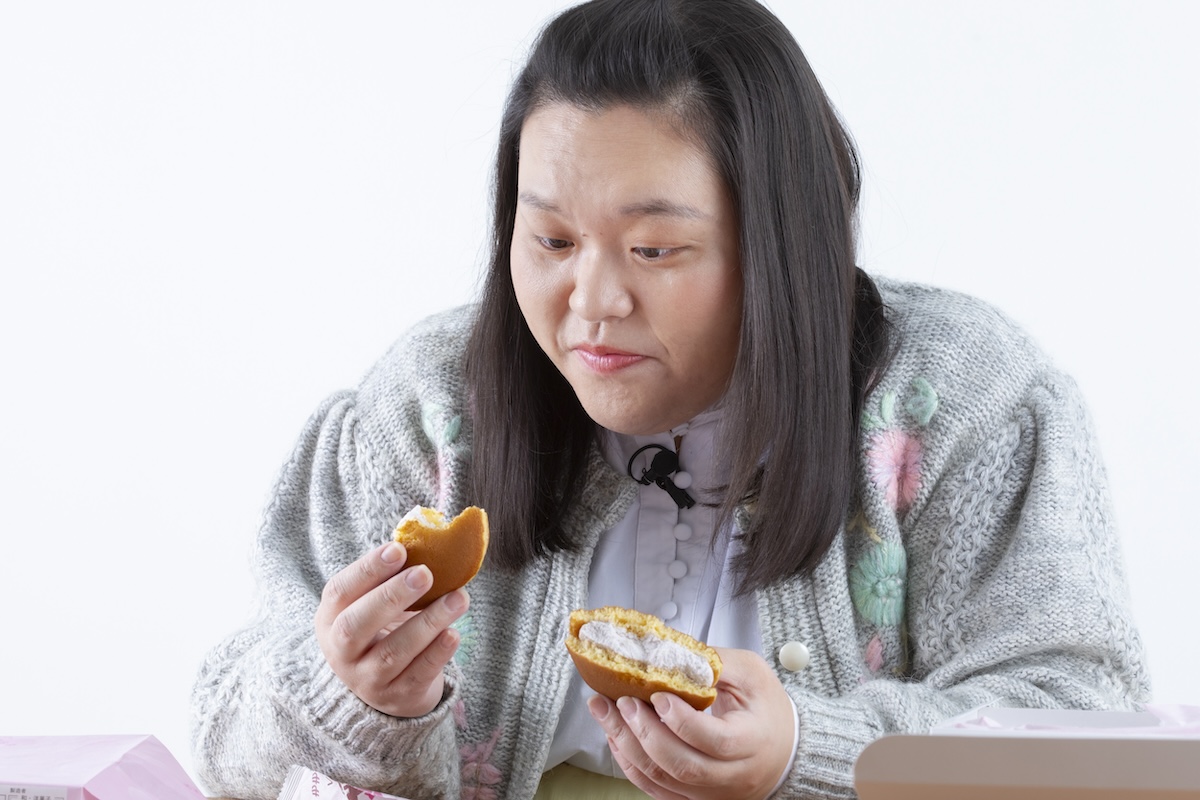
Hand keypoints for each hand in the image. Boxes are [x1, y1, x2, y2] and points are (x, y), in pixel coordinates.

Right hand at [314, 541, 468, 716]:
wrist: (387, 688)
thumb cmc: (382, 630)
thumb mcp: (373, 605)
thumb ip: (391, 578)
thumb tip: (425, 539)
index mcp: (330, 620)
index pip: (340, 592)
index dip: (367, 570)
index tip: (398, 549)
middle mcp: (342, 653)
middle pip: (355, 626)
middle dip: (390, 597)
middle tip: (424, 573)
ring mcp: (367, 680)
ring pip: (393, 653)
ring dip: (428, 623)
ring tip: (458, 598)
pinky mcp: (398, 698)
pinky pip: (417, 676)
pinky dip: (437, 654)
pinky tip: (454, 633)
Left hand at [588, 648, 794, 799]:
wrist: (785, 752)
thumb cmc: (768, 709)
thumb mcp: (752, 674)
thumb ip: (715, 662)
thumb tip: (671, 650)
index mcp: (752, 741)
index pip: (714, 740)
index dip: (681, 720)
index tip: (657, 694)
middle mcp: (732, 775)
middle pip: (682, 765)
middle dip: (643, 732)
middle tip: (621, 701)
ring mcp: (712, 793)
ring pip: (663, 780)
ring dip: (627, 746)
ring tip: (604, 712)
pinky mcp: (695, 798)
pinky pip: (656, 789)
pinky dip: (631, 764)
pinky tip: (616, 736)